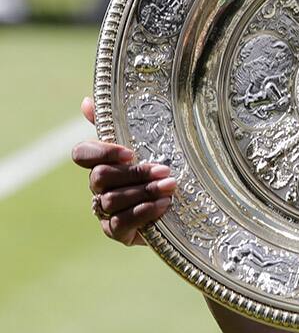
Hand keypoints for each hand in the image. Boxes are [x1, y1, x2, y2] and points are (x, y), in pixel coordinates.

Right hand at [71, 97, 175, 245]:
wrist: (182, 206)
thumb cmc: (160, 171)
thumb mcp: (149, 144)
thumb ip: (118, 124)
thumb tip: (87, 101)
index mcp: (103, 162)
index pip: (82, 153)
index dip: (101, 152)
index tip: (129, 152)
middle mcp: (98, 187)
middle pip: (100, 178)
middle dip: (134, 173)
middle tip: (164, 170)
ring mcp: (105, 211)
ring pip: (111, 201)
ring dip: (143, 192)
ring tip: (170, 187)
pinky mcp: (116, 232)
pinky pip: (119, 223)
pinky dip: (142, 212)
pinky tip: (163, 205)